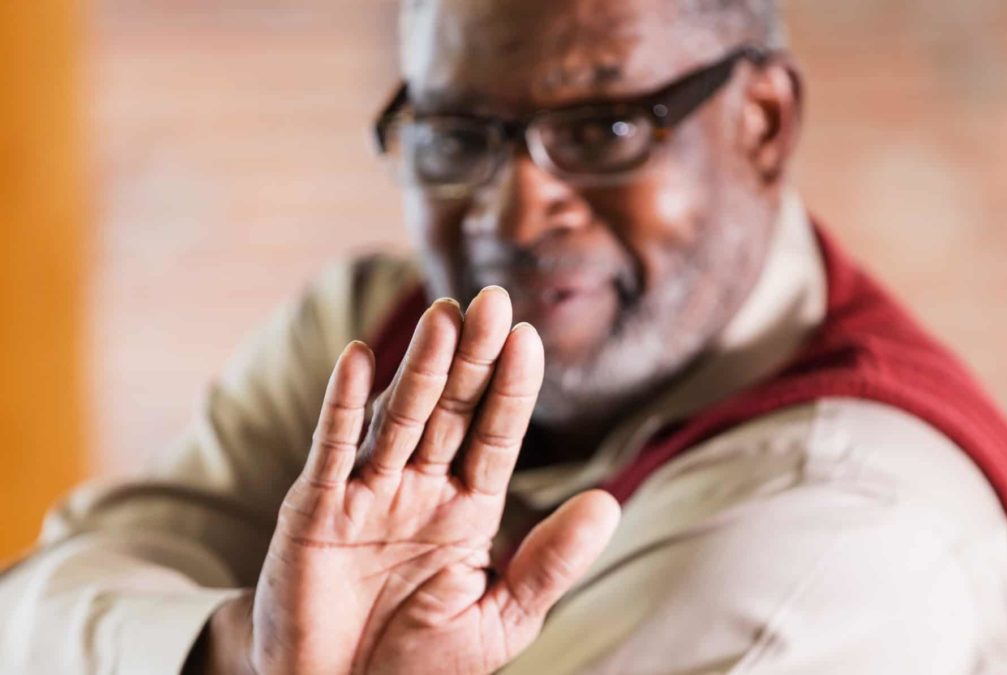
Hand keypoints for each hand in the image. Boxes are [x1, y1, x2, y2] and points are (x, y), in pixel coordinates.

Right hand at [249, 288, 620, 673]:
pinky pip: (331, 449)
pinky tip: (360, 358)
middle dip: (474, 358)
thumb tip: (607, 503)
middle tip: (494, 299)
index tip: (532, 338)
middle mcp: (421, 489)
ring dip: (421, 367)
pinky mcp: (315, 510)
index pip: (497, 436)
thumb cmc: (420, 663)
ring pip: (399, 418)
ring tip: (445, 314)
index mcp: (469, 510)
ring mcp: (367, 494)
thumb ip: (550, 562)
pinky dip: (342, 405)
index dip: (513, 389)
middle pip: (451, 410)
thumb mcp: (501, 620)